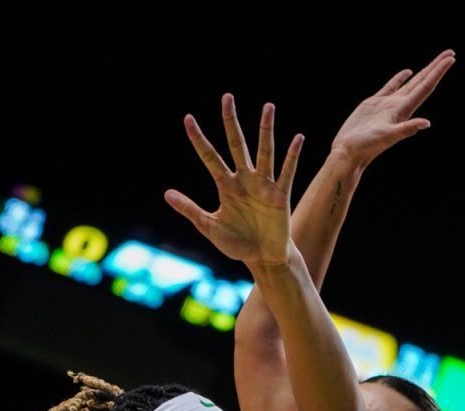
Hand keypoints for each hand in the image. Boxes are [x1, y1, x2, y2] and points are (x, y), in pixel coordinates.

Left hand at [166, 94, 302, 267]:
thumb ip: (190, 209)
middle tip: (227, 98)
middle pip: (237, 145)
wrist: (262, 258)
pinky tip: (297, 139)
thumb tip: (166, 194)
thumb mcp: (209, 226)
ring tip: (268, 107)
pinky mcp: (280, 195)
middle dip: (230, 122)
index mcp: (226, 186)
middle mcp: (245, 179)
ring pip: (264, 151)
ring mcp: (263, 185)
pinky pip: (286, 172)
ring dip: (266, 130)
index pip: (210, 157)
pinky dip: (292, 156)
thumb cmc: (237, 243)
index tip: (187, 119)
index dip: (198, 139)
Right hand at [331, 50, 454, 169]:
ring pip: (410, 83)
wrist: (347, 153)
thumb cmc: (365, 147)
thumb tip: (426, 123)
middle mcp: (399, 106)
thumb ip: (406, 129)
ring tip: (436, 61)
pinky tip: (407, 72)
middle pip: (422, 82)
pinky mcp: (374, 104)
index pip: (425, 87)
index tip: (450, 58)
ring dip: (423, 72)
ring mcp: (387, 104)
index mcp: (403, 110)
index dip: (438, 72)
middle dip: (436, 68)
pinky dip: (400, 78)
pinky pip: (391, 87)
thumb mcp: (387, 137)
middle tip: (450, 53)